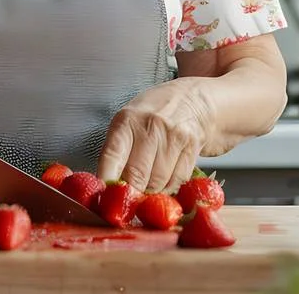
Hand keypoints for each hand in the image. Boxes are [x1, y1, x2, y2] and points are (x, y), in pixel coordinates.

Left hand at [97, 79, 210, 194]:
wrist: (193, 99)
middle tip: (129, 198)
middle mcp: (150, 126)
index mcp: (127, 120)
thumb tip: (108, 186)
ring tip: (148, 185)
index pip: (112, 156)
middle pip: (136, 176)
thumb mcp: (129, 121)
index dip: (107, 181)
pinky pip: (177, 181)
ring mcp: (173, 137)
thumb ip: (118, 151)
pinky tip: (165, 181)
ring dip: (150, 192)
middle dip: (131, 194)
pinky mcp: (192, 147)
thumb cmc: (154, 113)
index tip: (105, 197)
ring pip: (157, 183)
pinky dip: (169, 189)